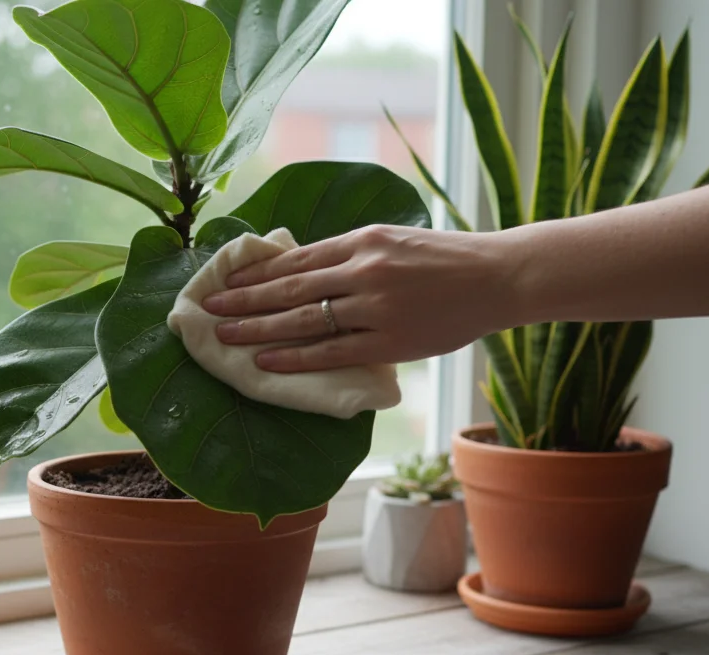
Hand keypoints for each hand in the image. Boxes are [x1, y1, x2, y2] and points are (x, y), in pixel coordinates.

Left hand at [200, 225, 517, 371]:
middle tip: (209, 310)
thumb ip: (351, 254)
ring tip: (223, 337)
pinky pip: (331, 352)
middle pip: (289, 287)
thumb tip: (301, 271)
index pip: (296, 259)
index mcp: (362, 239)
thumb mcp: (394, 241)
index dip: (256, 273)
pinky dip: (294, 357)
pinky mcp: (389, 341)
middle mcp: (364, 269)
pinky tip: (265, 361)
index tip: (225, 283)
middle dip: (243, 300)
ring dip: (257, 329)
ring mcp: (376, 306)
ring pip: (303, 320)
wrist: (499, 277)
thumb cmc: (446, 260)